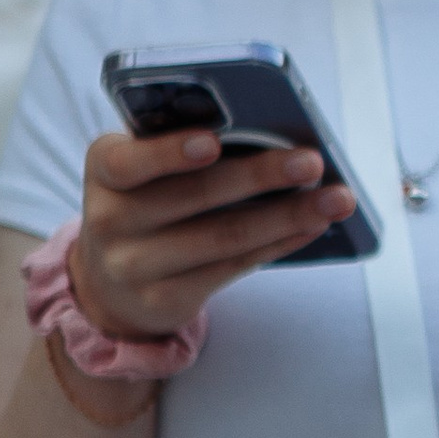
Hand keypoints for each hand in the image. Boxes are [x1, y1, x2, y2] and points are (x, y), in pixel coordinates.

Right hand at [72, 129, 355, 339]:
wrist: (110, 284)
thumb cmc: (145, 205)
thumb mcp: (143, 173)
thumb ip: (182, 151)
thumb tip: (271, 137)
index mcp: (104, 170)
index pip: (128, 160)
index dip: (169, 152)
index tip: (213, 142)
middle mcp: (109, 219)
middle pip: (194, 195)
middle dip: (260, 175)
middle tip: (311, 161)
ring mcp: (134, 266)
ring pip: (223, 237)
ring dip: (287, 215)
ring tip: (334, 199)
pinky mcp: (164, 300)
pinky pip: (233, 267)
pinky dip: (279, 242)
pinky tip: (311, 226)